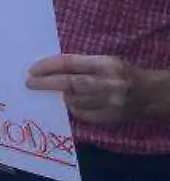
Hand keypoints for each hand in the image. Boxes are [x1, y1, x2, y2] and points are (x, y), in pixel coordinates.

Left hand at [27, 54, 154, 125]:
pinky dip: (73, 109)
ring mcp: (111, 102)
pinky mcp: (111, 118)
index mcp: (106, 64)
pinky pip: (83, 115)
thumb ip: (81, 65)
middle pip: (70, 84)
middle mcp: (109, 83)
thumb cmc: (121, 74)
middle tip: (30, 83)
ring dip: (60, 97)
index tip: (32, 70)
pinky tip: (70, 104)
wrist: (149, 94)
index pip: (71, 63)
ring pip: (75, 101)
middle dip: (46, 83)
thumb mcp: (105, 62)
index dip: (48, 66)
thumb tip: (48, 69)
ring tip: (52, 94)